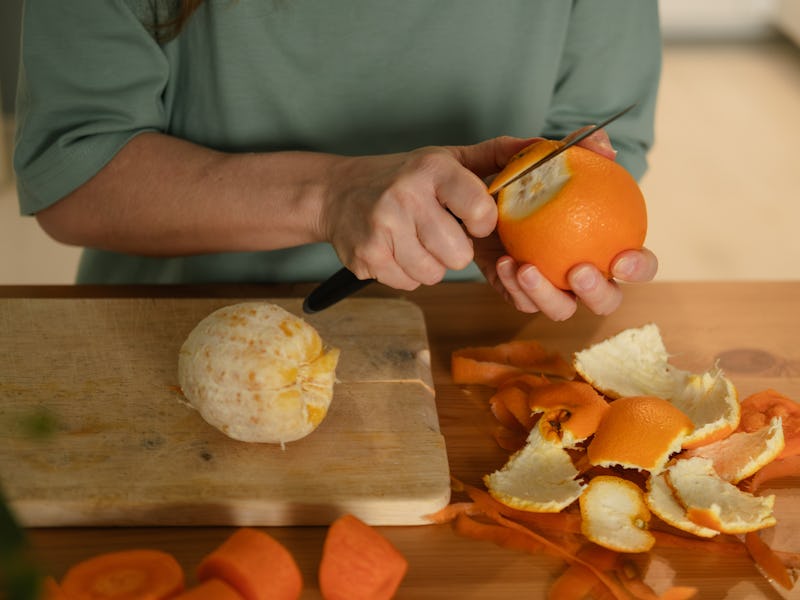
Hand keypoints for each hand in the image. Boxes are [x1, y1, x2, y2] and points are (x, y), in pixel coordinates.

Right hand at [320, 137, 531, 289]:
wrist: (336, 193)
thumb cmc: (402, 177)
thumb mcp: (446, 158)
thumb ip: (494, 156)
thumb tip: (544, 147)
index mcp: (432, 170)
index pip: (480, 209)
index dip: (483, 223)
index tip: (473, 219)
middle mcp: (405, 196)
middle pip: (458, 255)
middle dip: (455, 251)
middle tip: (439, 233)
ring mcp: (382, 228)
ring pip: (433, 274)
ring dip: (430, 264)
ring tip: (415, 240)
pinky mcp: (367, 256)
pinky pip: (409, 283)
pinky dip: (407, 273)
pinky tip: (397, 250)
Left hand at [474, 128, 658, 319]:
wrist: (473, 195)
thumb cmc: (519, 178)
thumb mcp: (538, 157)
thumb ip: (575, 148)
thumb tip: (605, 147)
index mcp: (603, 244)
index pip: (635, 264)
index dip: (640, 267)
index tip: (623, 257)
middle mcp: (582, 273)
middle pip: (606, 301)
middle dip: (598, 293)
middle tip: (578, 270)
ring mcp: (551, 288)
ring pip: (561, 309)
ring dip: (546, 294)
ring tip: (526, 267)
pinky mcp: (518, 294)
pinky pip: (521, 301)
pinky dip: (512, 286)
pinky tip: (503, 263)